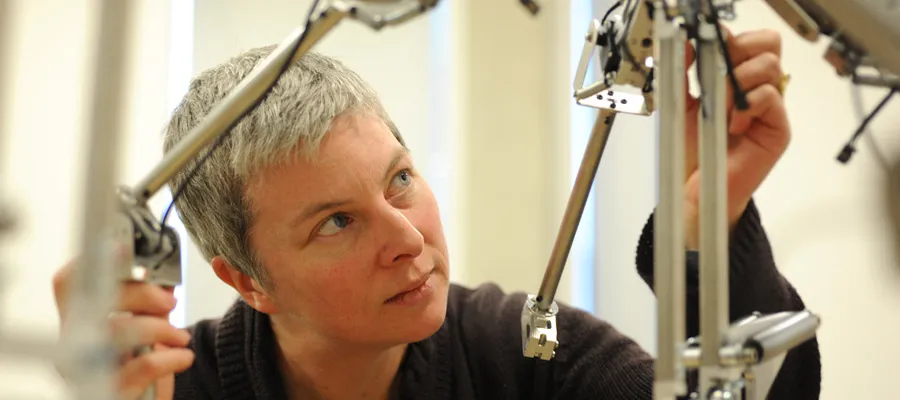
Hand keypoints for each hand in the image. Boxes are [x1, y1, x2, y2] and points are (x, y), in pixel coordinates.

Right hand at [52, 258, 193, 399]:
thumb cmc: (139, 367)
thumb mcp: (147, 327)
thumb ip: (152, 300)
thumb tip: (165, 271)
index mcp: (80, 321)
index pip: (69, 283)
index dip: (92, 261)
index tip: (122, 248)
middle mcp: (74, 345)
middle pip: (93, 300)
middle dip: (138, 293)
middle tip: (170, 301)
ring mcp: (85, 370)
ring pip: (114, 331)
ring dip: (157, 327)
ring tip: (180, 336)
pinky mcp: (108, 393)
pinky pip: (139, 367)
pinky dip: (168, 357)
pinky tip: (182, 357)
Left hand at [682, 28, 788, 248]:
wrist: (698, 185)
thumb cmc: (695, 148)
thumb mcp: (681, 104)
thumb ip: (683, 73)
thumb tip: (684, 44)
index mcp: (738, 77)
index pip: (750, 40)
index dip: (731, 38)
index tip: (708, 47)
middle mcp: (758, 87)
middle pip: (768, 44)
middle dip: (739, 53)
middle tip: (717, 76)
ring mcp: (771, 106)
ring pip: (768, 66)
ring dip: (737, 83)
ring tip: (721, 109)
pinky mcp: (778, 127)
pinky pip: (770, 96)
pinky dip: (747, 105)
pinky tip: (734, 124)